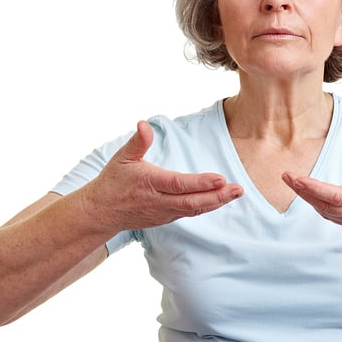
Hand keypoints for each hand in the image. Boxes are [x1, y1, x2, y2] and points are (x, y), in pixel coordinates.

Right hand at [82, 121, 242, 230]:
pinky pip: (191, 213)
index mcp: (150, 183)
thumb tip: (144, 124)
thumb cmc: (114, 181)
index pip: (179, 184)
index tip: (220, 178)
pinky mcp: (167, 218)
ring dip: (217, 202)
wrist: (103, 212)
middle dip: (217, 197)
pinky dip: (207, 206)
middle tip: (238, 189)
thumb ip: (137, 142)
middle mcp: (159, 201)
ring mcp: (165, 212)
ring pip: (195, 209)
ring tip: (236, 193)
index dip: (200, 183)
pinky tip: (221, 199)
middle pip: (193, 202)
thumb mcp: (122, 157)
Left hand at [283, 144, 341, 251]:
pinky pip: (331, 215)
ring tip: (292, 182)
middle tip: (285, 176)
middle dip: (302, 190)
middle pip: (323, 204)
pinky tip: (309, 196)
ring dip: (306, 198)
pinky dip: (317, 205)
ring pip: (324, 211)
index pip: (335, 195)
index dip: (313, 188)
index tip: (297, 178)